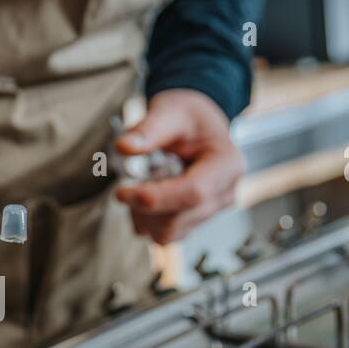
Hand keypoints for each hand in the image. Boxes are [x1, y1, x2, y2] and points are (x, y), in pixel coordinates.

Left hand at [114, 90, 245, 244]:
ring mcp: (211, 210)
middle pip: (180, 219)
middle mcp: (225, 193)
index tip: (121, 192)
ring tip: (137, 186)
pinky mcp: (196, 220)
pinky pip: (166, 235)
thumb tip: (124, 147)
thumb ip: (148, 129)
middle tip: (124, 184)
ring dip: (143, 216)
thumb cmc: (188, 117)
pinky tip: (144, 197)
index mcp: (227, 163)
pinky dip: (147, 221)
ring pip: (170, 233)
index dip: (156, 198)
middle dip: (144, 208)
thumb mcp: (169, 112)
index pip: (194, 193)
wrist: (198, 127)